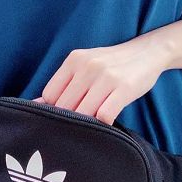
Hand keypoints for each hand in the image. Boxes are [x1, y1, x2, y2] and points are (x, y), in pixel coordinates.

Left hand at [31, 39, 167, 125]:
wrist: (146, 52)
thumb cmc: (110, 64)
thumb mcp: (85, 64)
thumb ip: (64, 82)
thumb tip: (36, 104)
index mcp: (74, 60)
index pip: (50, 94)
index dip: (53, 110)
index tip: (61, 118)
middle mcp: (88, 66)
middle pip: (64, 106)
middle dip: (68, 121)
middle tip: (75, 129)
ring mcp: (106, 77)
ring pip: (83, 113)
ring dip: (85, 125)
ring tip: (90, 129)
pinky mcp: (124, 88)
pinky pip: (105, 115)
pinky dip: (102, 126)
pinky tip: (105, 125)